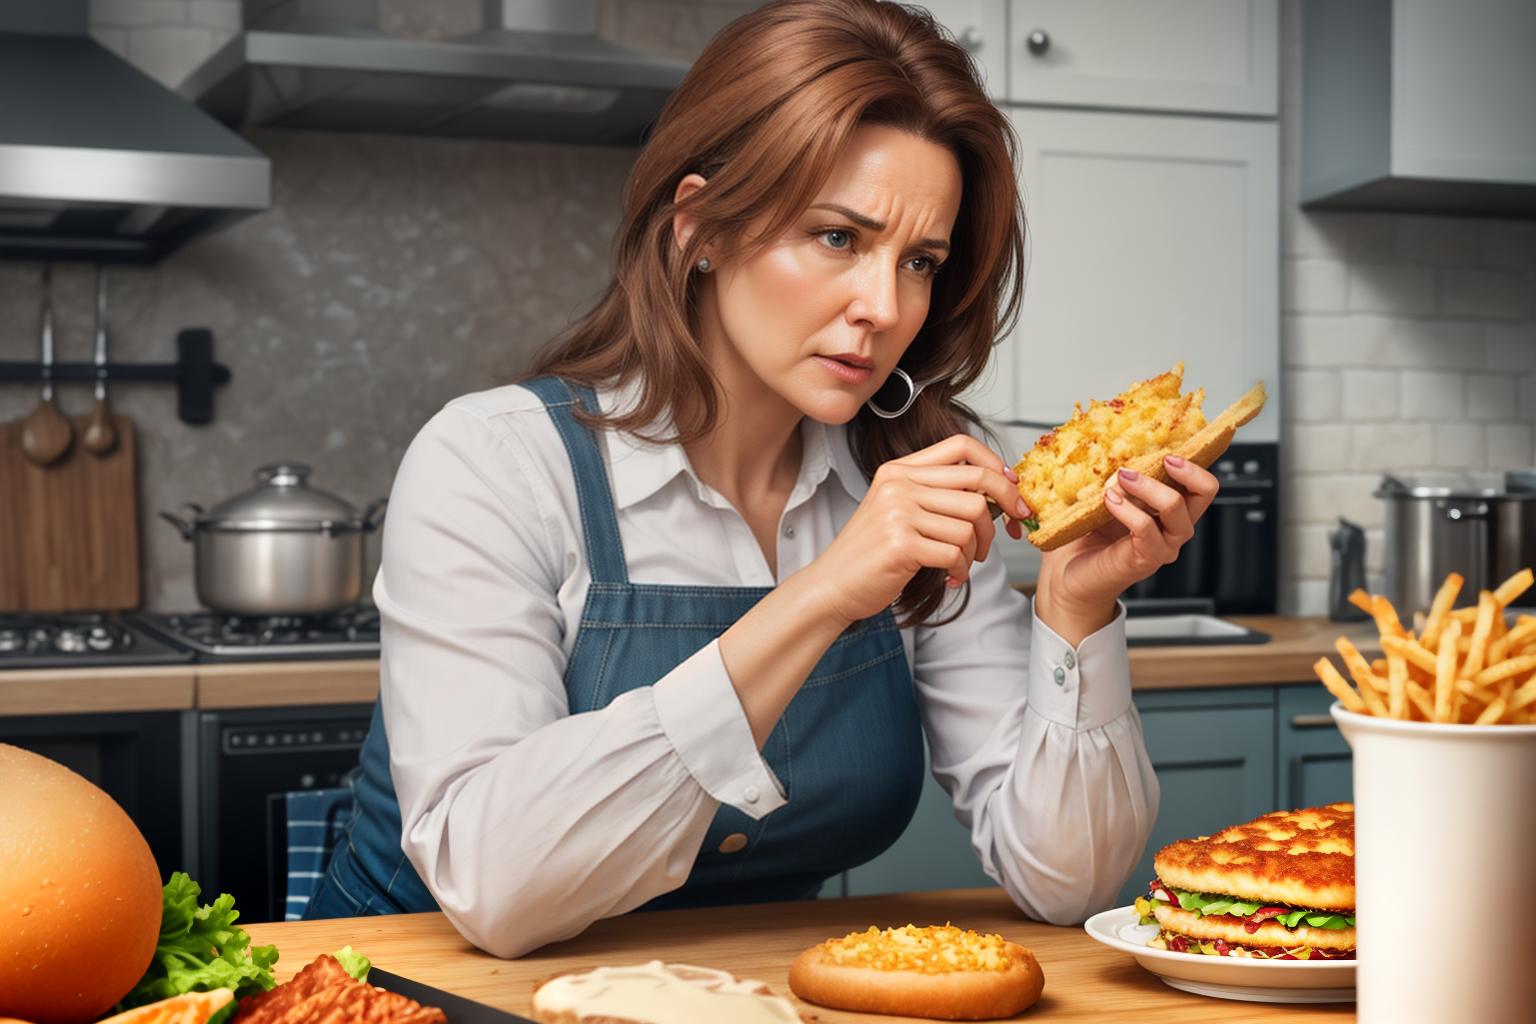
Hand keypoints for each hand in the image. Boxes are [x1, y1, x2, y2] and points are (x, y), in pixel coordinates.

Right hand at [803, 434, 1027, 625]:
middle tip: (1012, 528)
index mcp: (899, 470)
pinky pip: (955, 552)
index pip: (961, 446)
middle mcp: (898, 485)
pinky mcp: (901, 545)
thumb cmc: (871, 552)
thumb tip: (995, 490)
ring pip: (971, 522)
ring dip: (978, 549)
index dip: (995, 464)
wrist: (832, 585)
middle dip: (1005, 509)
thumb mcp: (897, 509)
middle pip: (977, 485)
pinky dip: (961, 569)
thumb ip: (935, 494)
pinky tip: (950, 577)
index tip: (1011, 488)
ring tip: (964, 562)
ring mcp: (898, 513)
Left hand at [1034, 454, 1220, 642]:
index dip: (1195, 462)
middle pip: (1205, 492)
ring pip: (1176, 508)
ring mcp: (1163, 545)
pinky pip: (1146, 528)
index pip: (1201, 483)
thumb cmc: (1084, 536)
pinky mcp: (1146, 559)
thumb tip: (1115, 445)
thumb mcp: (1103, 495)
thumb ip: (1116, 476)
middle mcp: (1173, 528)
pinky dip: (1127, 509)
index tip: (1170, 448)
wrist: (1067, 575)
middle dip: (1184, 469)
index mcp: (1168, 509)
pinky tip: (1109, 501)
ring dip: (1148, 486)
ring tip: (1122, 478)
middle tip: (1158, 458)